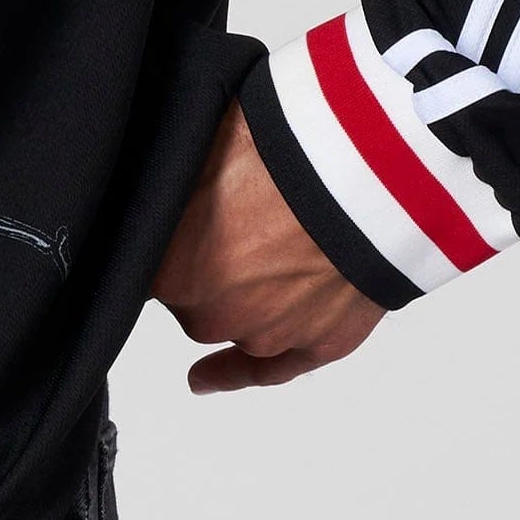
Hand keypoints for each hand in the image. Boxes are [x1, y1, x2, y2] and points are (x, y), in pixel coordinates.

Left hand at [151, 100, 384, 392]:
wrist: (373, 174)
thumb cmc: (289, 150)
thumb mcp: (204, 141)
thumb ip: (173, 181)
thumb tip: (158, 178)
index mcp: (172, 267)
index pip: (146, 266)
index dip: (166, 241)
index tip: (179, 222)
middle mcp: (213, 312)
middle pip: (190, 299)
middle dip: (204, 267)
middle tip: (231, 221)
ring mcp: (269, 333)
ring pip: (233, 323)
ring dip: (240, 295)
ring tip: (259, 253)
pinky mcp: (321, 343)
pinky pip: (272, 370)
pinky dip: (237, 373)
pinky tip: (205, 378)